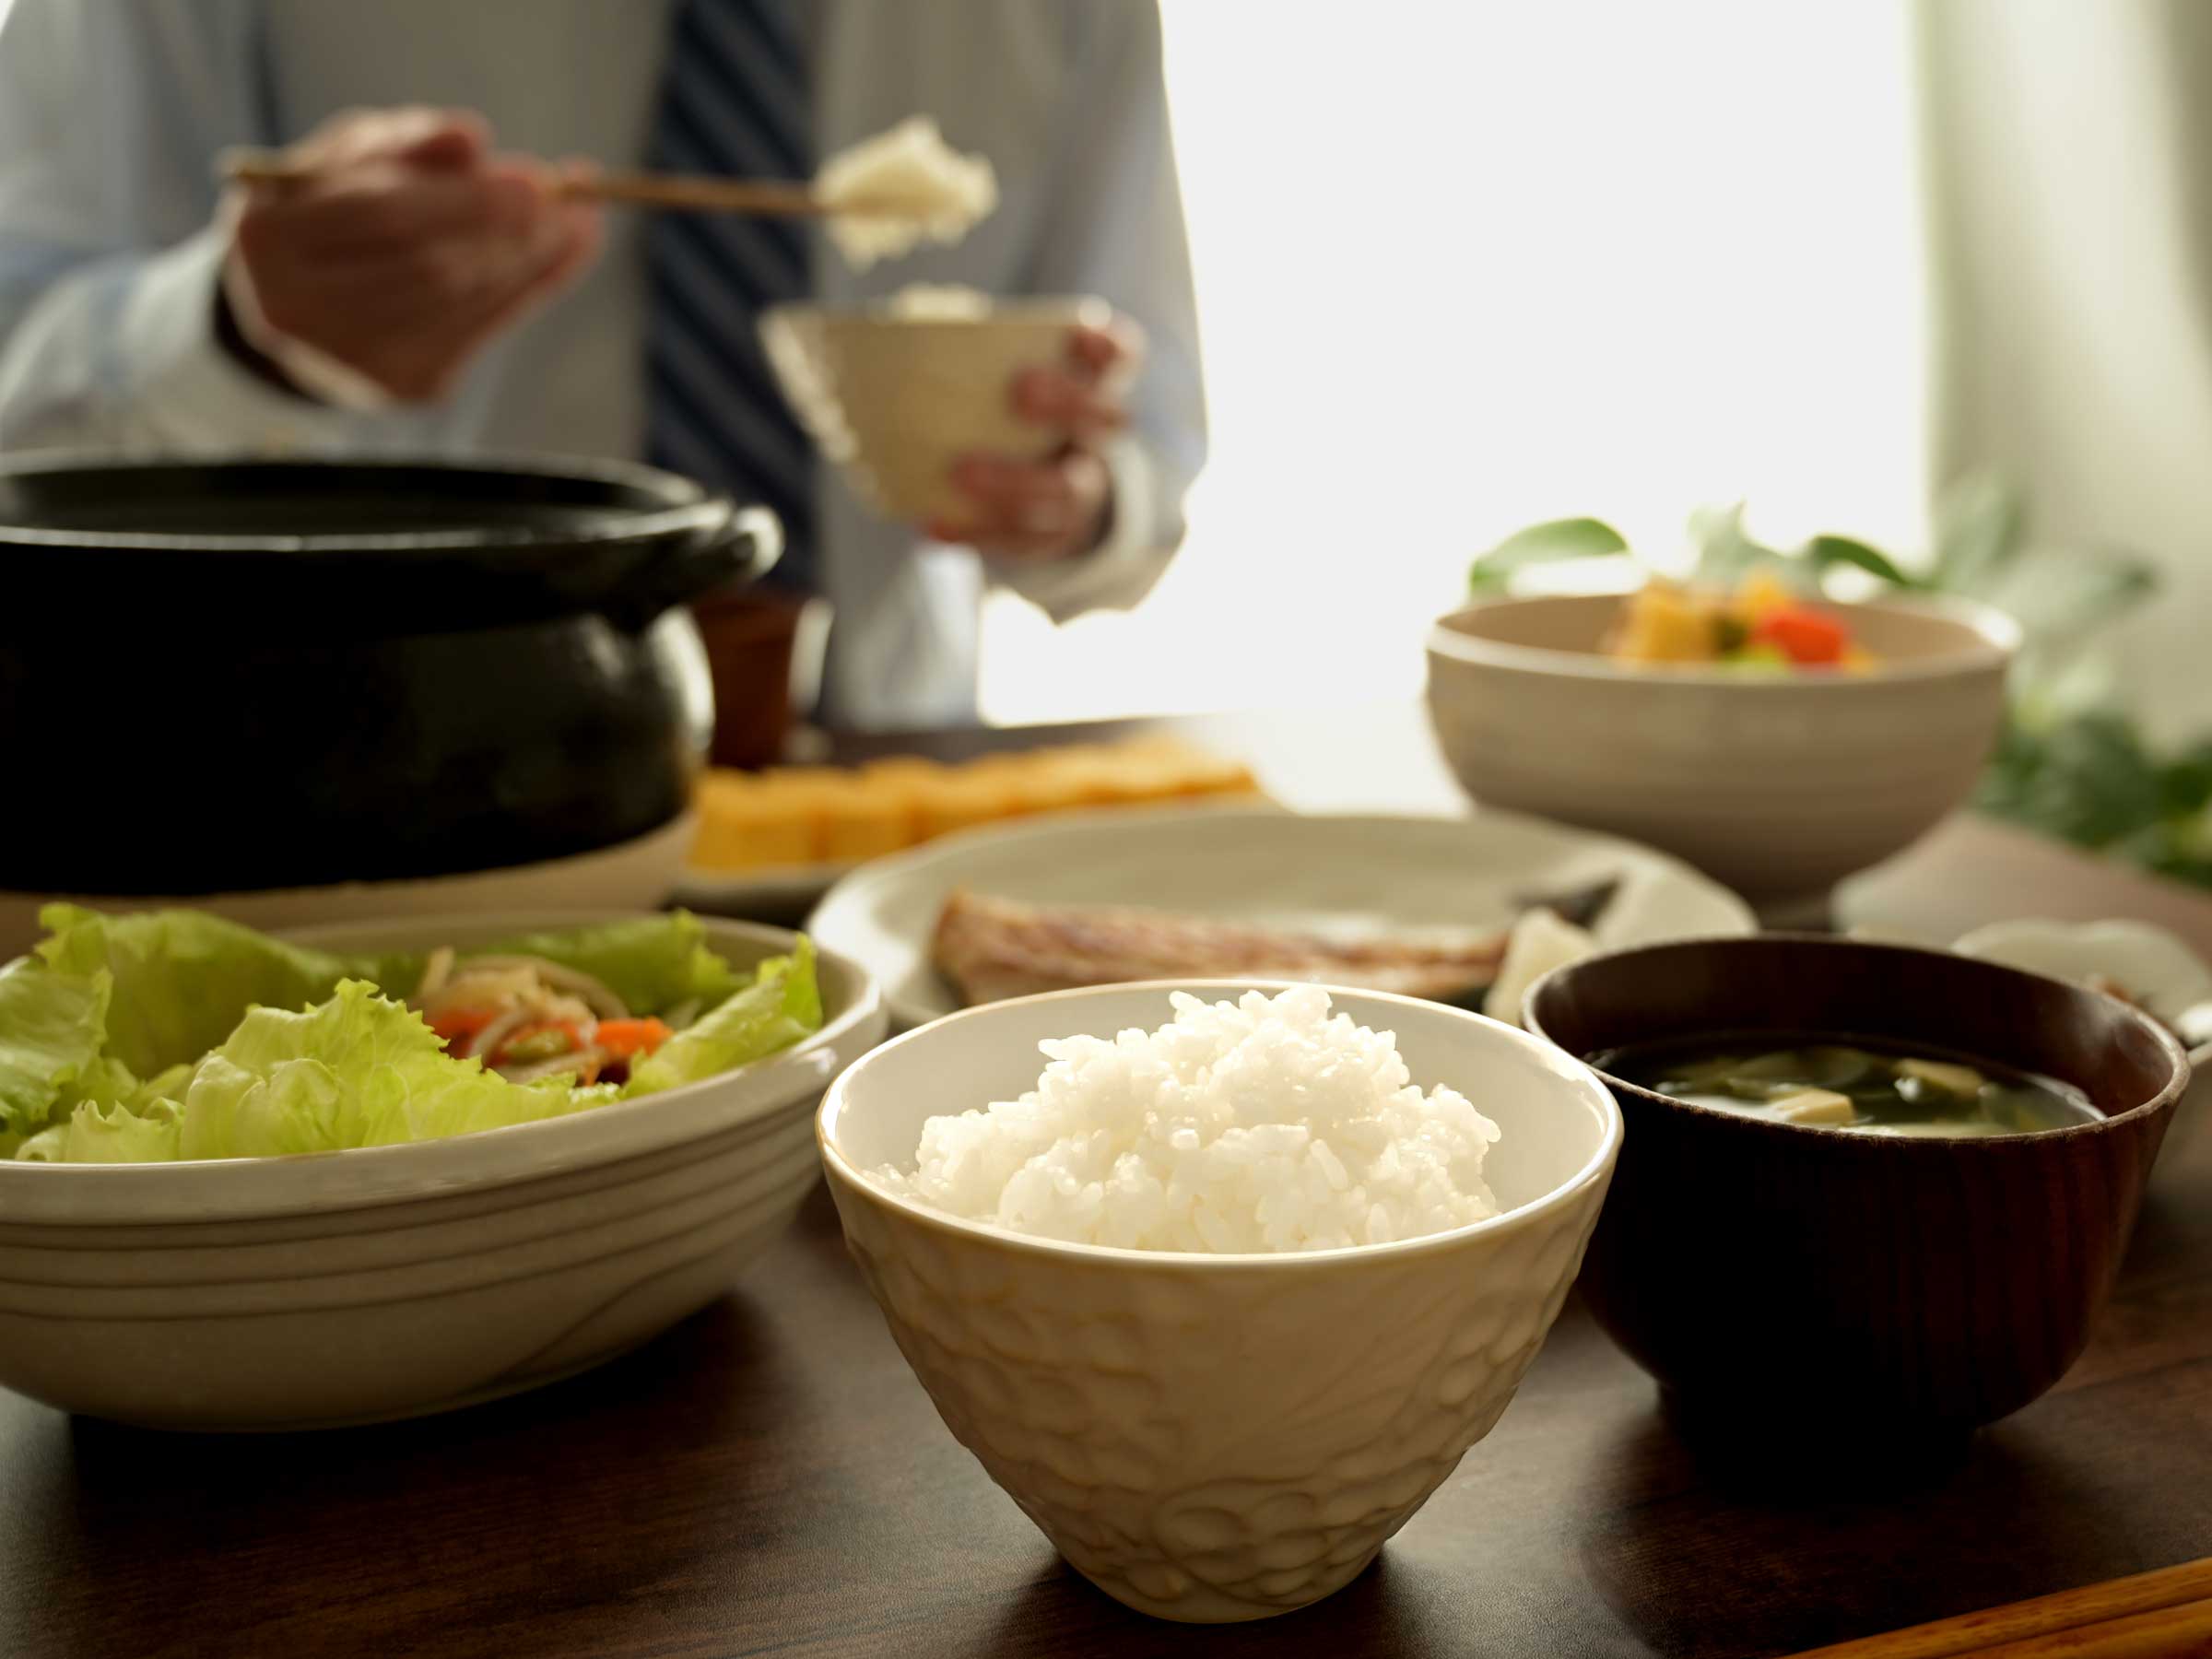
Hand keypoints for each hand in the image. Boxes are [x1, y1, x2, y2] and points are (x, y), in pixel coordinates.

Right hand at [222, 107, 601, 403]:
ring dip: (527, 259)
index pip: (379, 216)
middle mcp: (297, 308)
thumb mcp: (349, 159)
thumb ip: (404, 143)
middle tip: (562, 198)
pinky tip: (563, 252)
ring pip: (458, 303)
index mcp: (267, 237)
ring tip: (573, 220)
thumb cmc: (326, 210)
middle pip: (425, 268)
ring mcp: (349, 358)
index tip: (531, 178)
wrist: (298, 300)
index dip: (462, 198)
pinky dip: (527, 288)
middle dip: (503, 231)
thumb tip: (470, 137)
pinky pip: (477, 331)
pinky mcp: (399, 384)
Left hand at [929, 321, 1141, 561]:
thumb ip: (975, 357)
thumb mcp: (1001, 380)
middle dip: (1069, 404)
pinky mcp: (1054, 537)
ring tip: (960, 474)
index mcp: (1092, 386)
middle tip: (1018, 391)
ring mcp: (1082, 489)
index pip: (1121, 357)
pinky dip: (977, 533)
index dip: (1104, 346)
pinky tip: (935, 526)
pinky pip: (1024, 541)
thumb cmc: (1004, 414)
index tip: (1075, 332)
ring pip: (1068, 492)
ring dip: (1015, 483)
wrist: (1036, 495)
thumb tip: (914, 320)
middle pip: (1109, 420)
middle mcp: (1098, 438)